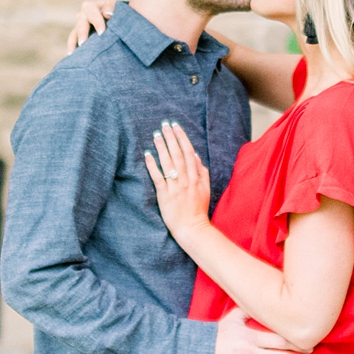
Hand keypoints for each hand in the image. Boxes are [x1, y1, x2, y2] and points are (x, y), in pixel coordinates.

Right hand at [66, 0, 115, 53]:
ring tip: (74, 53)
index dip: (96, 21)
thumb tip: (107, 13)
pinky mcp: (78, 36)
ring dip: (74, 42)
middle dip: (82, 32)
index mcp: (94, 6)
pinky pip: (73, 41)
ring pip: (75, 32)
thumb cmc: (118, 14)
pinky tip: (72, 56)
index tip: (102, 32)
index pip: (92, 11)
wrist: (117, 20)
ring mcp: (80, 25)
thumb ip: (113, 9)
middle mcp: (84, 15)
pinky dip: (72, 47)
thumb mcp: (118, 9)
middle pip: (81, 21)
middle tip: (83, 43)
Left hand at [143, 120, 211, 239]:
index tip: (176, 126)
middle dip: (171, 138)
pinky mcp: (165, 196)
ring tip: (156, 135)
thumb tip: (196, 155)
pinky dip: (153, 165)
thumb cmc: (198, 209)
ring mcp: (176, 187)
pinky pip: (158, 178)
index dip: (182, 138)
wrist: (192, 228)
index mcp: (196, 177)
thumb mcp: (205, 189)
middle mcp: (186, 180)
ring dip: (162, 147)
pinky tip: (147, 155)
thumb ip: (202, 172)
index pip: (189, 152)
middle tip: (164, 124)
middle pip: (178, 154)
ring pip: (169, 163)